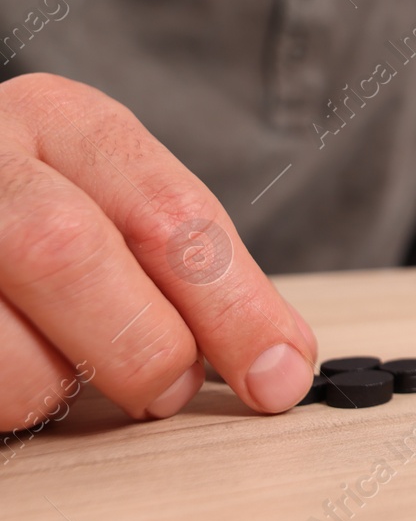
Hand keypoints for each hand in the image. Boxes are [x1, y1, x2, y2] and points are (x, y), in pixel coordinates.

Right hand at [0, 73, 316, 433]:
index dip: (234, 307)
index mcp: (61, 119)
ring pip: (2, 341)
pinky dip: (7, 401)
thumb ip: (190, 264)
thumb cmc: (37, 211)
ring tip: (70, 370)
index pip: (167, 213)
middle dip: (141, 344)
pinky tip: (17, 368)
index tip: (281, 373)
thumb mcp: (111, 198)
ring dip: (59, 387)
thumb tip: (282, 361)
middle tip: (170, 388)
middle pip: (67, 252)